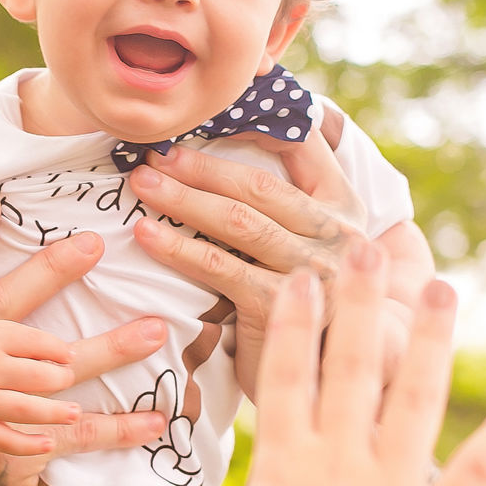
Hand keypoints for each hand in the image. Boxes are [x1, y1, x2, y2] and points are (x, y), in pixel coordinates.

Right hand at [0, 191, 168, 485]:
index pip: (16, 298)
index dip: (52, 270)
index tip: (95, 245)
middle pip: (53, 362)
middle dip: (109, 350)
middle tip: (157, 332)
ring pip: (40, 407)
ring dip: (86, 405)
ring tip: (147, 413)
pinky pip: (17, 443)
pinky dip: (44, 442)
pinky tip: (80, 437)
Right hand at [0, 316, 83, 457]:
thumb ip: (25, 338)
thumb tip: (69, 356)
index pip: (33, 342)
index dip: (59, 351)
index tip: (70, 359)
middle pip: (33, 376)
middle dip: (60, 379)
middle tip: (69, 381)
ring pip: (22, 409)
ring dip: (53, 413)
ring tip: (74, 413)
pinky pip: (3, 440)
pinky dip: (27, 445)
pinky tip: (48, 444)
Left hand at [127, 135, 432, 385]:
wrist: (341, 376)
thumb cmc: (316, 304)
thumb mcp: (316, 246)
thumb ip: (293, 202)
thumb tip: (247, 138)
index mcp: (343, 206)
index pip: (305, 143)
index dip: (259, 118)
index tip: (211, 108)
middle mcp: (336, 233)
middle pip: (257, 185)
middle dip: (200, 166)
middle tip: (154, 153)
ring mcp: (312, 270)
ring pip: (237, 221)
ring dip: (183, 199)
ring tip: (142, 184)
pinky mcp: (282, 307)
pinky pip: (220, 268)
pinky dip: (178, 248)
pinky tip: (147, 236)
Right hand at [152, 240, 485, 485]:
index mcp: (280, 470)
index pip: (286, 378)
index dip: (295, 323)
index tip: (303, 277)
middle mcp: (338, 462)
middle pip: (350, 364)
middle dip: (359, 302)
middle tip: (368, 251)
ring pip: (415, 395)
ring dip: (432, 339)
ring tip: (443, 288)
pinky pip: (483, 466)